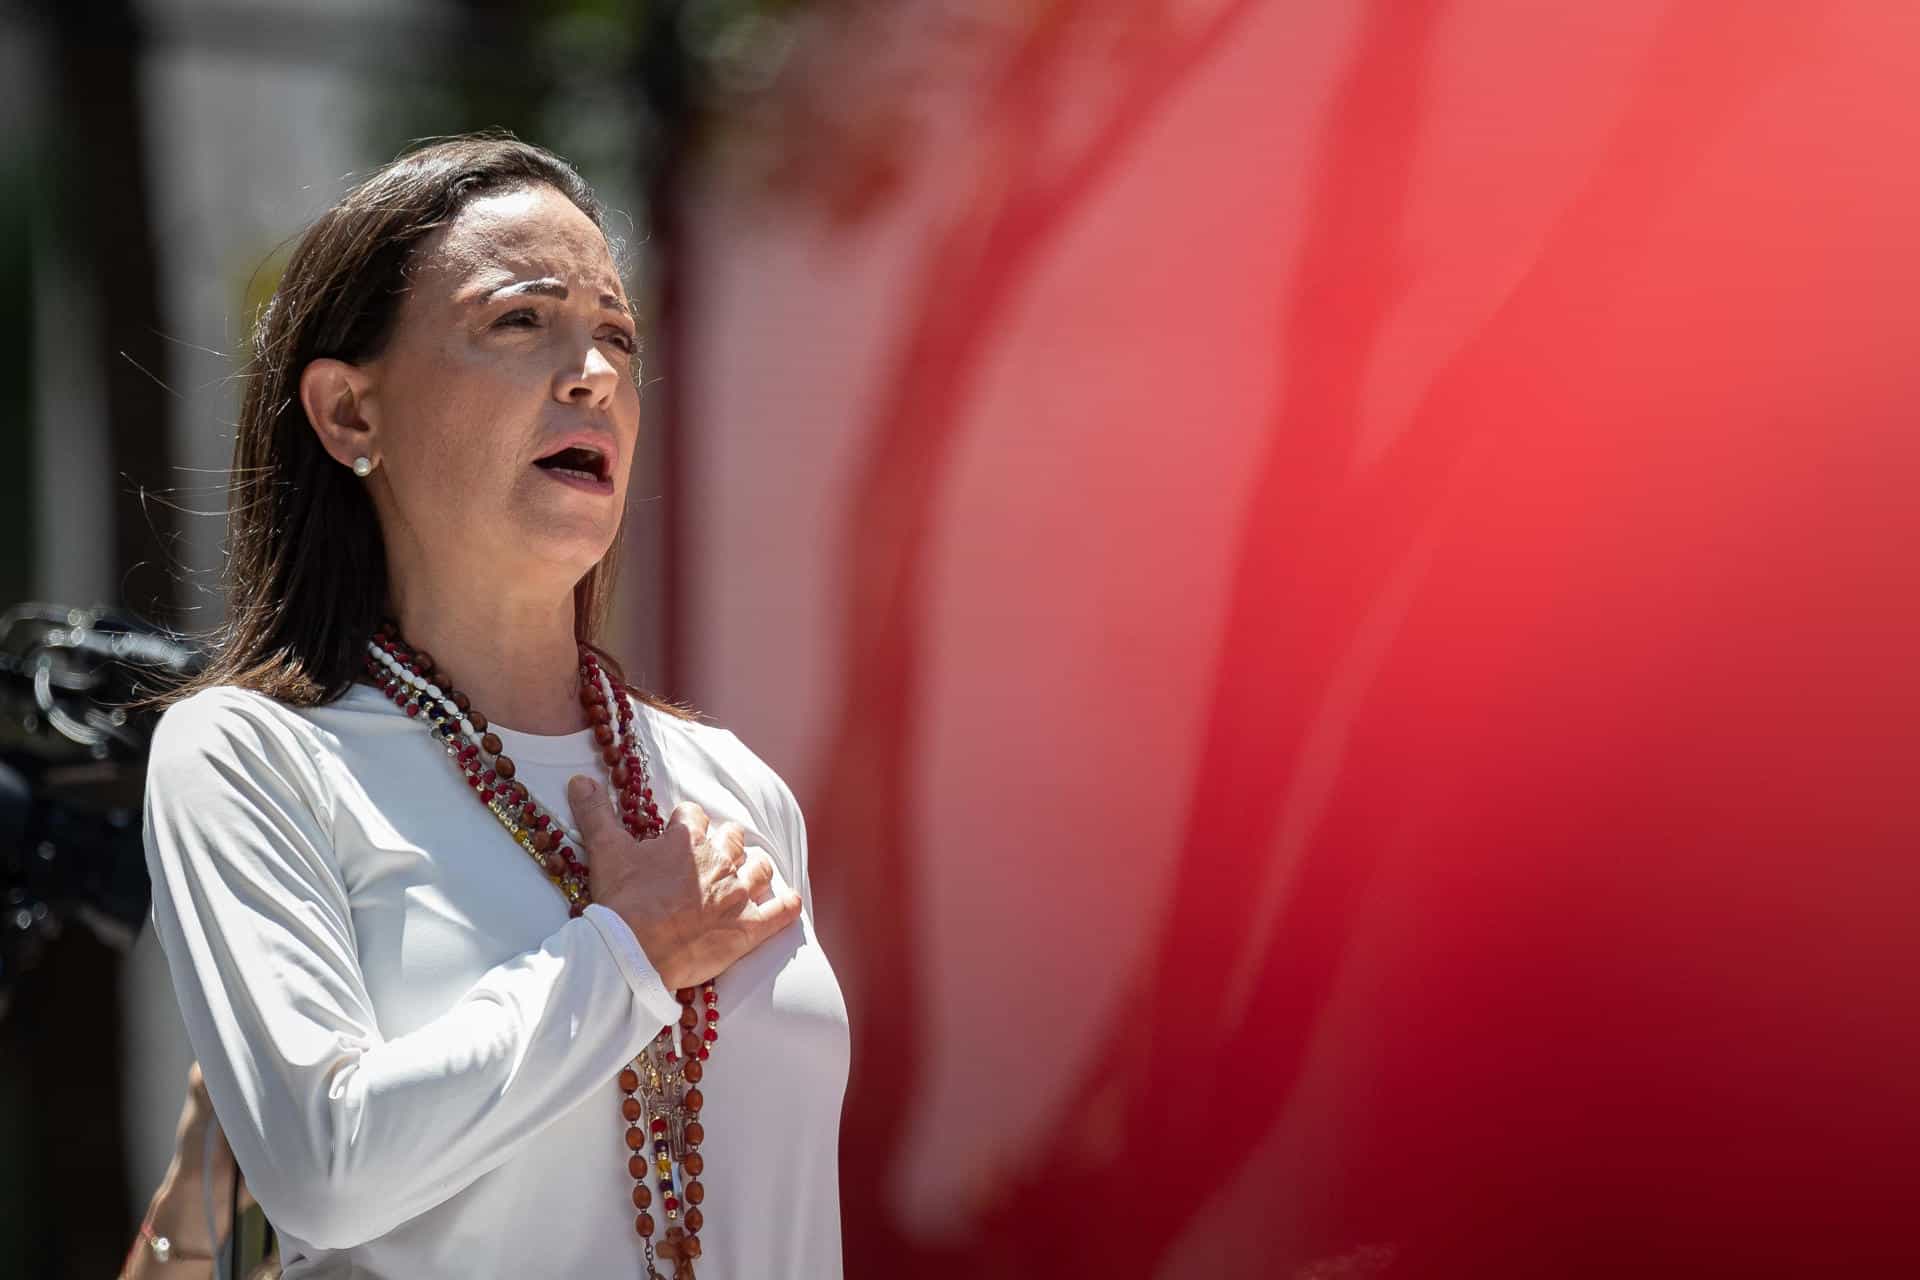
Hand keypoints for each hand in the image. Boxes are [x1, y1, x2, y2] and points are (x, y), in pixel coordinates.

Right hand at [567, 778, 801, 990]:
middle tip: (711, 858)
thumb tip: (580, 779)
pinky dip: (787, 906)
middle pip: (733, 839)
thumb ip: (595, 812)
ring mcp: (737, 895)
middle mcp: (719, 861)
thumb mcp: (605, 851)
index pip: (694, 816)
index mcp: (687, 840)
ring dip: (754, 869)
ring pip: (760, 869)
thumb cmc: (622, 902)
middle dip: (724, 844)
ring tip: (748, 874)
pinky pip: (781, 913)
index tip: (677, 832)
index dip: (685, 824)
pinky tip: (790, 902)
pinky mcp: (748, 928)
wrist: (634, 952)